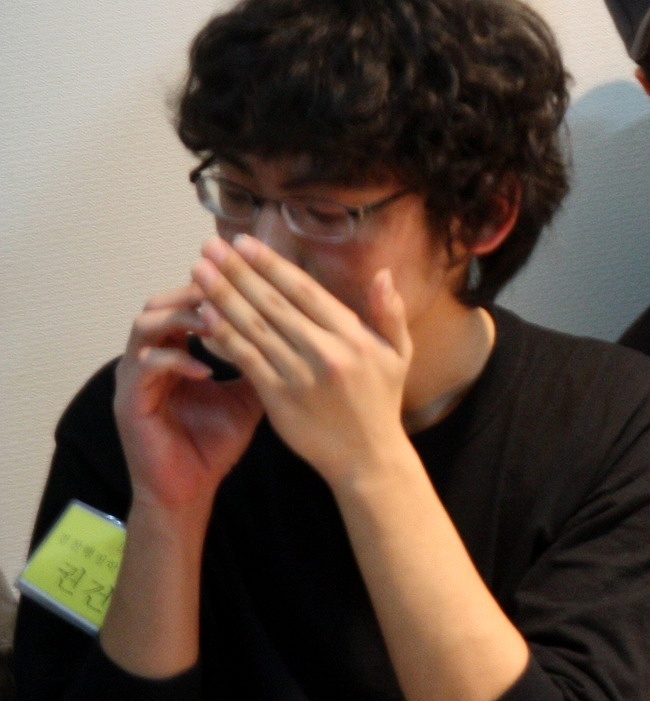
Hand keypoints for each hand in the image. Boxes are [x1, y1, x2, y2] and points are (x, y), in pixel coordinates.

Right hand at [114, 282, 264, 516]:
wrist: (187, 490)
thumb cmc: (214, 443)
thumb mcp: (249, 396)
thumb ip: (263, 361)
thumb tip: (299, 334)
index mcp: (175, 349)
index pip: (189, 302)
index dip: (218, 288)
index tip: (250, 281)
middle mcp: (149, 355)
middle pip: (162, 301)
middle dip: (196, 292)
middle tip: (231, 291)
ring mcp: (134, 375)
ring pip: (146, 324)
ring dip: (183, 319)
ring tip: (218, 323)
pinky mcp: (127, 399)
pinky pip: (145, 365)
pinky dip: (176, 359)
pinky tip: (205, 368)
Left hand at [190, 235, 412, 487]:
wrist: (368, 458)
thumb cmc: (380, 403)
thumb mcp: (399, 355)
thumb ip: (390, 313)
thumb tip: (383, 274)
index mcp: (352, 335)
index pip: (304, 290)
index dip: (271, 264)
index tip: (244, 242)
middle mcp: (326, 351)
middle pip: (273, 303)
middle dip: (238, 271)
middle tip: (210, 246)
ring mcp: (300, 374)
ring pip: (254, 327)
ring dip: (222, 296)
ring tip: (199, 272)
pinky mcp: (279, 398)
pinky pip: (246, 360)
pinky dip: (224, 336)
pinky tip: (205, 316)